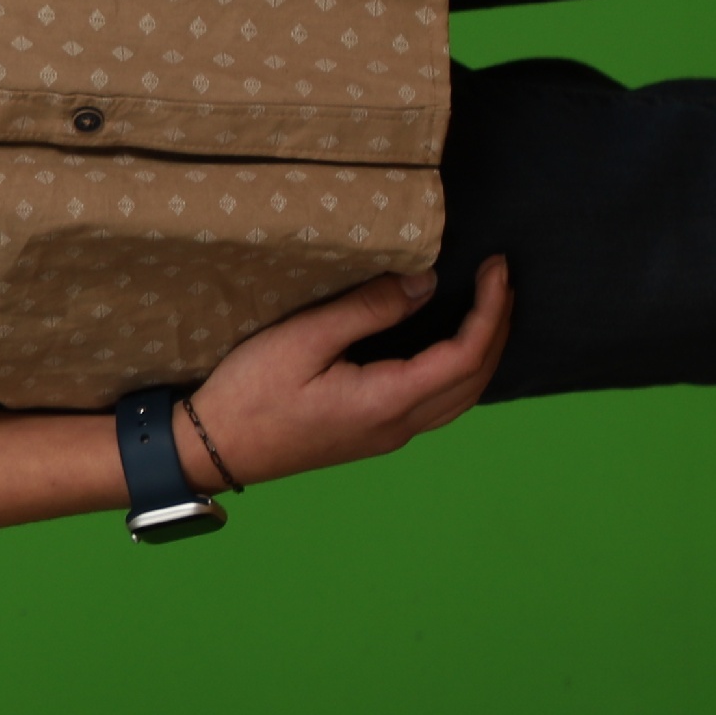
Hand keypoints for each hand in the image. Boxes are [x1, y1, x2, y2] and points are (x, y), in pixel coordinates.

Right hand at [181, 257, 511, 488]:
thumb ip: (367, 309)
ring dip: (485, 351)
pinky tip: (450, 346)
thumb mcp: (302, 339)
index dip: (490, 309)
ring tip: (488, 307)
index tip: (495, 266)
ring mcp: (389, 435)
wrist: (215, 449)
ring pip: (463, 397)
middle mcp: (400, 425)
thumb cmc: (251, 392)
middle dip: (498, 327)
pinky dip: (462, 370)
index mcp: (388, 400)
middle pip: (475, 379)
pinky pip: (441, 402)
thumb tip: (426, 284)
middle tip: (500, 278)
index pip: (465, 355)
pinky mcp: (375, 434)